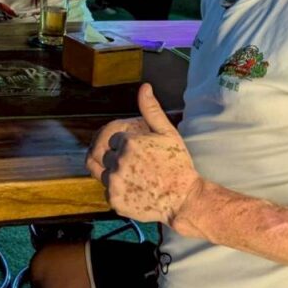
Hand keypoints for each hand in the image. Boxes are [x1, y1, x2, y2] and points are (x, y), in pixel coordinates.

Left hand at [89, 84, 202, 227]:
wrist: (185, 198)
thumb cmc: (178, 164)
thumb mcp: (168, 133)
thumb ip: (151, 110)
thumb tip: (144, 87)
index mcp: (128, 143)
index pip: (114, 140)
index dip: (128, 146)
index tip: (143, 155)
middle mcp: (118, 162)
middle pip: (106, 156)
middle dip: (119, 159)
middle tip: (140, 167)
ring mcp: (115, 183)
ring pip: (102, 173)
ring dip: (114, 174)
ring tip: (135, 178)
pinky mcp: (115, 201)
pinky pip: (107, 191)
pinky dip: (117, 190)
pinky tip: (134, 189)